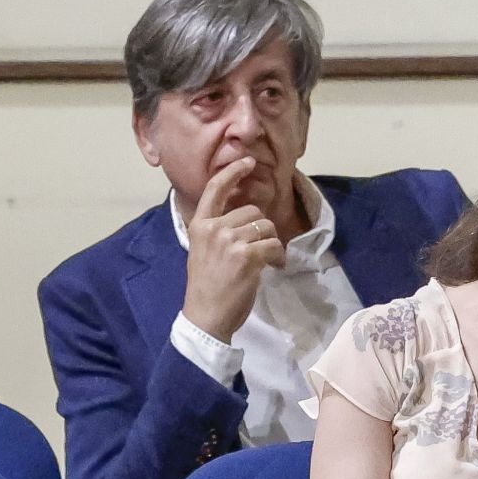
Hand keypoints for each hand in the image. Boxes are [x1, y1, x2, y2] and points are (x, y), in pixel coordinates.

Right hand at [180, 155, 287, 341]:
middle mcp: (213, 229)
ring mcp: (230, 242)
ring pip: (266, 228)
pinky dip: (278, 257)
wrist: (205, 316)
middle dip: (261, 230)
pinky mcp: (247, 257)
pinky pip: (274, 246)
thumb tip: (241, 219)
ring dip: (271, 244)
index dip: (233, 172)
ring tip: (264, 262)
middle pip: (251, 212)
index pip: (215, 189)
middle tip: (259, 251)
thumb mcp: (202, 252)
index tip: (247, 162)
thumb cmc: (204, 287)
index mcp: (199, 225)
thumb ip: (216, 231)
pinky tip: (271, 267)